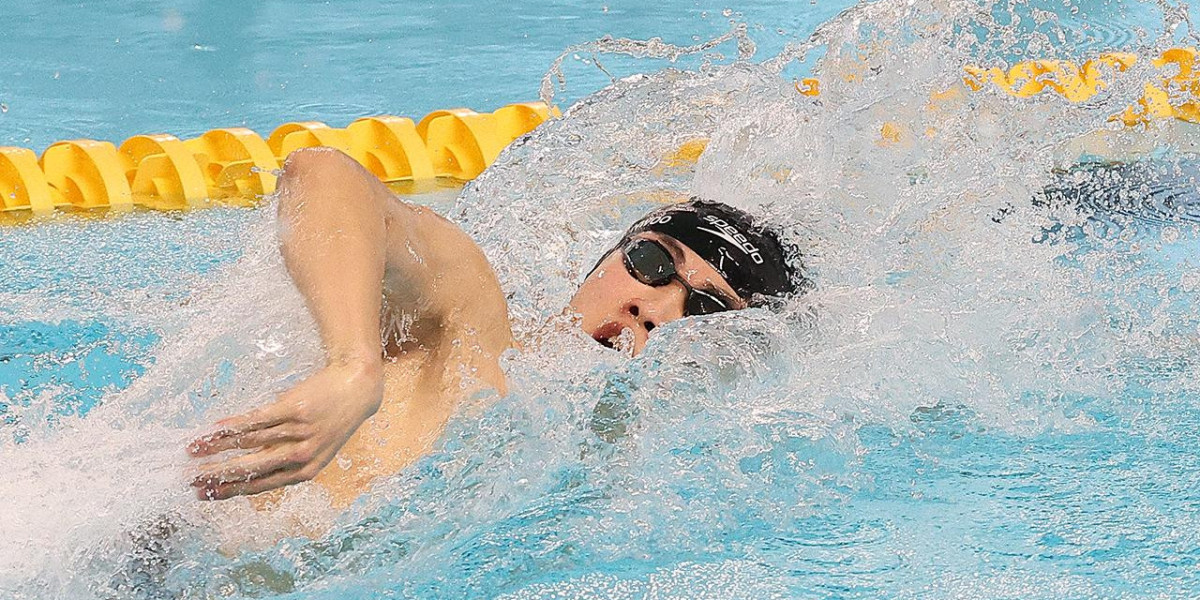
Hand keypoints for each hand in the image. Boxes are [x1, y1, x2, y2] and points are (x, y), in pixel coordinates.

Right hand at [188, 360, 382, 499]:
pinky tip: (214, 429)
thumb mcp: (314, 450)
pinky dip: (232, 425)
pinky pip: (256, 419)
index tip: (203, 495)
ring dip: (216, 448)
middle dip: (216, 475)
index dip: (228, 491)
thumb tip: (242, 471)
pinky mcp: (294, 408)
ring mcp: (297, 431)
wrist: (357, 389)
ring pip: (248, 442)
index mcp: (304, 472)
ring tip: (192, 450)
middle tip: (188, 478)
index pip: (259, 486)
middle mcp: (301, 455)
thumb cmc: (331, 422)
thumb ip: (282, 461)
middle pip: (250, 468)